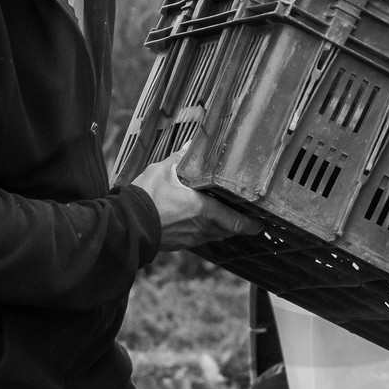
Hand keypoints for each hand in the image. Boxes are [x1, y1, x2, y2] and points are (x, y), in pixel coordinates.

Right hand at [131, 156, 261, 250]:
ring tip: (226, 218)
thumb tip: (191, 145)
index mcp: (203, 211)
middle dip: (238, 224)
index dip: (251, 224)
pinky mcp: (178, 244)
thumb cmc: (146, 198)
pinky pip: (198, 238)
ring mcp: (189, 238)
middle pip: (227, 230)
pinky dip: (204, 231)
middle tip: (247, 218)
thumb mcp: (164, 170)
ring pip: (213, 235)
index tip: (261, 223)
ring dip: (221, 228)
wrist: (127, 223)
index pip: (236, 221)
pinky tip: (200, 222)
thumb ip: (181, 158)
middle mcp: (201, 228)